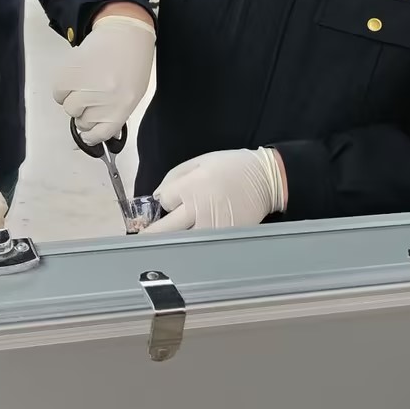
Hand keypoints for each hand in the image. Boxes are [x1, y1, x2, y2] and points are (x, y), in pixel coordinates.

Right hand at [54, 10, 154, 144]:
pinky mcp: (72, 72)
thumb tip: (82, 138)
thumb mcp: (129, 95)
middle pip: (82, 121)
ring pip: (69, 107)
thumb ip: (108, 117)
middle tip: (92, 93)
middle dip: (85, 110)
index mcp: (123, 106)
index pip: (100, 134)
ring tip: (85, 81)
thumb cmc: (131, 64)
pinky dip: (63, 87)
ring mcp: (88, 85)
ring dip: (73, 97)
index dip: (90, 136)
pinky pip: (58, 92)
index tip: (86, 132)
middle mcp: (106, 99)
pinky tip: (75, 75)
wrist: (125, 33)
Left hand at [143, 148, 285, 234]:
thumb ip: (174, 176)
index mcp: (190, 187)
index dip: (163, 202)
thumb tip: (158, 197)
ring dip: (171, 243)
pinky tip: (190, 247)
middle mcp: (197, 209)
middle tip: (143, 239)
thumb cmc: (231, 166)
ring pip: (182, 242)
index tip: (168, 204)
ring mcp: (211, 227)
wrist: (266, 179)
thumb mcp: (200, 161)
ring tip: (164, 246)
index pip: (163, 202)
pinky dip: (193, 247)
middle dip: (152, 233)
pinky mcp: (224, 238)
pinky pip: (202, 246)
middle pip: (164, 229)